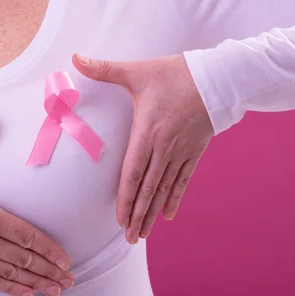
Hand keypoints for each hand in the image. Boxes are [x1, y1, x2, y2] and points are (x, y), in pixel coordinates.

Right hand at [0, 114, 73, 295]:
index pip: (27, 235)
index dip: (49, 249)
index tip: (66, 259)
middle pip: (25, 259)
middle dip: (50, 271)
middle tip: (69, 280)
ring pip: (13, 274)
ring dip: (38, 283)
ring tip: (57, 291)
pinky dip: (12, 290)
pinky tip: (27, 295)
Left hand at [73, 53, 213, 243]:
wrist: (219, 76)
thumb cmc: (176, 73)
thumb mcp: (138, 70)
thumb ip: (104, 68)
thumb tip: (75, 57)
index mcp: (148, 132)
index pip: (133, 173)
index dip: (125, 198)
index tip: (120, 219)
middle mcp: (164, 148)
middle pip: (148, 188)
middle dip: (138, 215)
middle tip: (130, 238)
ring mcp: (182, 152)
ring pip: (165, 189)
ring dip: (153, 213)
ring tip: (144, 234)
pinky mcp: (195, 151)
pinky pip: (183, 181)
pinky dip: (175, 198)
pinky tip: (168, 215)